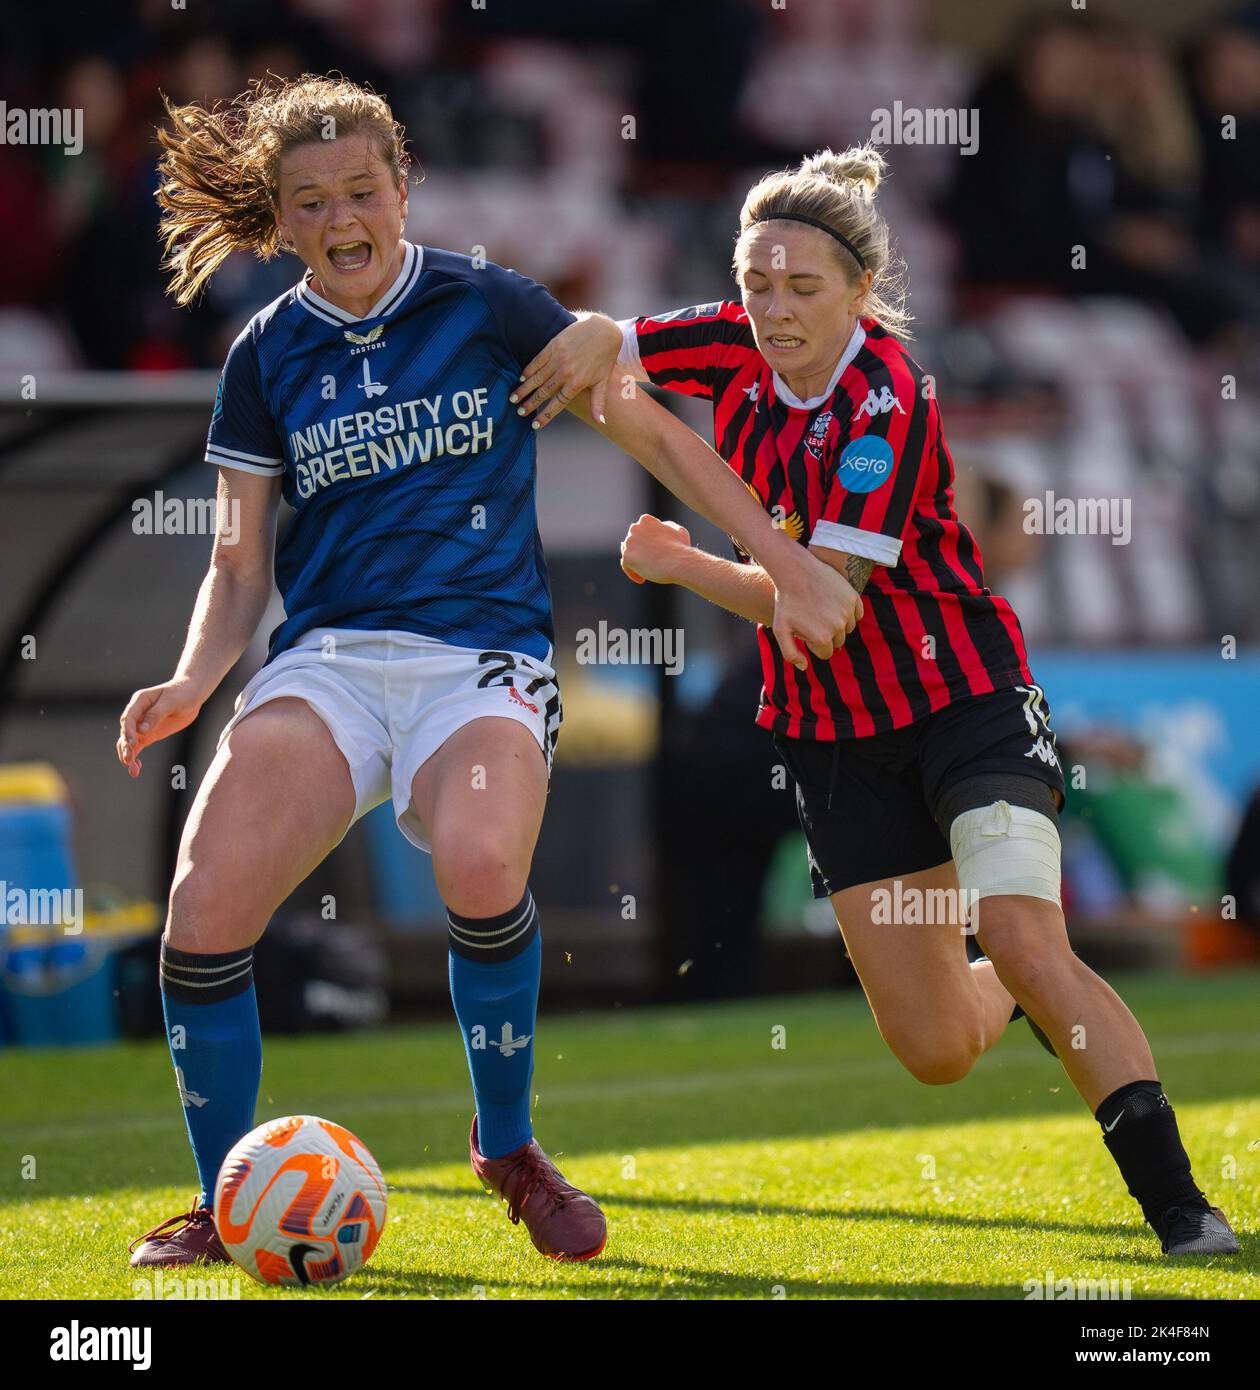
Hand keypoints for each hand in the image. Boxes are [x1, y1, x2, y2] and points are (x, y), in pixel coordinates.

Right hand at [116, 679, 204, 777]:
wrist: (191, 694)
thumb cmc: (182, 693)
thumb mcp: (172, 702)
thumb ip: (156, 715)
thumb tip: (142, 730)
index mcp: (140, 701)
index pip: (129, 718)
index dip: (128, 731)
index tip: (132, 743)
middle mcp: (137, 714)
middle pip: (125, 731)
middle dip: (126, 746)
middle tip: (129, 761)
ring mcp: (142, 725)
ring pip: (128, 742)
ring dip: (128, 755)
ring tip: (133, 770)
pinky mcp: (148, 734)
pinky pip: (137, 747)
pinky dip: (135, 757)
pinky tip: (136, 769)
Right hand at [513, 314, 622, 428]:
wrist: (604, 331)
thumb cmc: (605, 358)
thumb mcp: (603, 382)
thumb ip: (598, 403)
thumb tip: (600, 422)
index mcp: (577, 383)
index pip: (557, 403)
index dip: (545, 415)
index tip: (534, 425)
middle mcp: (565, 372)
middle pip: (544, 392)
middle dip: (530, 403)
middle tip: (519, 412)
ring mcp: (558, 358)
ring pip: (537, 377)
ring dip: (524, 389)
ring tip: (513, 398)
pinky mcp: (554, 345)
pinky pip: (538, 360)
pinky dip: (528, 370)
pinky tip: (521, 378)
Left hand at [620, 514, 690, 584]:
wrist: (678, 562)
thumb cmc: (681, 547)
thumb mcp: (678, 530)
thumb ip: (667, 527)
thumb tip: (661, 529)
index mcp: (646, 520)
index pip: (641, 530)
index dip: (646, 540)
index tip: (654, 550)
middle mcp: (635, 529)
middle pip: (633, 541)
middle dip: (640, 551)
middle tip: (649, 562)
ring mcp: (629, 543)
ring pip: (628, 553)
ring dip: (636, 562)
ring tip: (647, 572)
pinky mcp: (627, 557)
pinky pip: (626, 566)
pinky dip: (633, 573)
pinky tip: (642, 579)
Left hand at [769, 548, 863, 668]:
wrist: (795, 571)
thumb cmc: (785, 602)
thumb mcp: (780, 630)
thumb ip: (790, 653)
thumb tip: (805, 667)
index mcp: (822, 638)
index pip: (825, 653)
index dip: (814, 644)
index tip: (806, 631)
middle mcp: (838, 627)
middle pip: (838, 641)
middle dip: (827, 634)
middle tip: (813, 619)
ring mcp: (847, 611)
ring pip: (848, 628)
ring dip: (839, 624)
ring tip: (822, 611)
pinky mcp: (853, 597)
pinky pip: (857, 613)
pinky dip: (849, 612)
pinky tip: (835, 605)